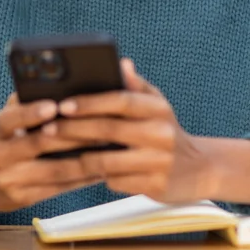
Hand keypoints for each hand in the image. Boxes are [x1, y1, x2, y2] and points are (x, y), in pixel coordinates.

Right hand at [0, 94, 105, 213]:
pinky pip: (58, 188)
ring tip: (107, 146)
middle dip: (71, 134)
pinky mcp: (23, 198)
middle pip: (38, 145)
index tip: (53, 105)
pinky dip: (81, 178)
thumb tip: (53, 86)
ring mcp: (10, 180)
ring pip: (54, 170)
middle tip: (101, 124)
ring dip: (84, 159)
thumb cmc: (1, 142)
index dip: (30, 113)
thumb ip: (22, 104)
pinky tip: (100, 168)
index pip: (10, 120)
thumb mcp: (2, 121)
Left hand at [34, 58, 211, 203]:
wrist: (201, 168)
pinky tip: (82, 172)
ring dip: (78, 157)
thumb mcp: (158, 105)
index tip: (63, 104)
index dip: (91, 102)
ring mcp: (159, 162)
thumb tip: (121, 62)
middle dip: (74, 129)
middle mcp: (161, 134)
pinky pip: (116, 181)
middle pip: (109, 130)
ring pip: (108, 160)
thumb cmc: (168, 131)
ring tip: (56, 152)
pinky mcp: (155, 187)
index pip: (121, 100)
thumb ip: (137, 86)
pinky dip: (97, 176)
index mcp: (159, 109)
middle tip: (47, 128)